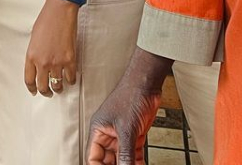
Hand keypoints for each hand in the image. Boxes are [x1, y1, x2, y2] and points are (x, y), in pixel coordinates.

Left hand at [24, 0, 78, 97]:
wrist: (60, 12)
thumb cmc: (46, 20)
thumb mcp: (33, 38)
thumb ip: (34, 53)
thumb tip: (38, 63)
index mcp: (31, 56)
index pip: (29, 80)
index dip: (32, 88)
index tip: (34, 91)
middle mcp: (42, 62)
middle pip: (43, 86)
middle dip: (45, 92)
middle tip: (48, 93)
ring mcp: (57, 63)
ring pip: (57, 85)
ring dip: (58, 88)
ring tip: (59, 88)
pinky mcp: (70, 60)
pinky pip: (70, 78)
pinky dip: (70, 80)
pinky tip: (70, 79)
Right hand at [87, 48, 170, 163]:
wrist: (147, 84)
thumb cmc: (130, 95)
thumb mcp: (127, 129)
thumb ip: (125, 153)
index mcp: (99, 130)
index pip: (93, 157)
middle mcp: (109, 134)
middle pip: (108, 160)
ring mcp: (122, 135)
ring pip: (122, 158)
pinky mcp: (135, 135)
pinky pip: (134, 154)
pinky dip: (138, 162)